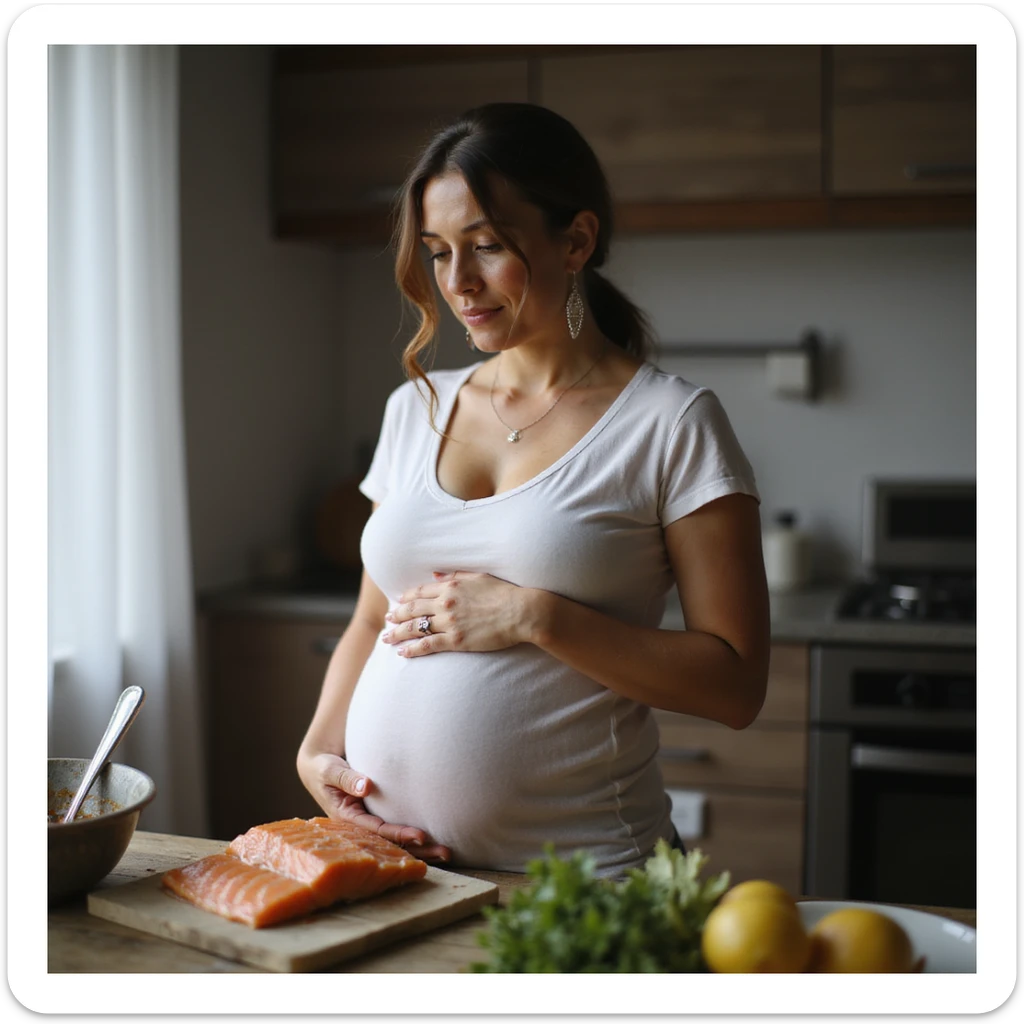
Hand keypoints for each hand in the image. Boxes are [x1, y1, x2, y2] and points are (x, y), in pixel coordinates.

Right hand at [297, 749, 451, 863]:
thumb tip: (366, 786)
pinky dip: (414, 840)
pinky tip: (434, 846)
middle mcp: (358, 827)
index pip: (377, 830)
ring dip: (421, 850)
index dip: (399, 834)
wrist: (318, 768)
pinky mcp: (374, 819)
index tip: (422, 835)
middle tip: (445, 852)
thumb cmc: (323, 767)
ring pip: (395, 843)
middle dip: (417, 850)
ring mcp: (367, 824)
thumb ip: (346, 777)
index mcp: (345, 818)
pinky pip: (395, 833)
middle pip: (390, 844)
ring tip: (447, 854)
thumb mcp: (329, 770)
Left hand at [382, 571, 528, 657]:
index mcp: (450, 586)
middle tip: (387, 620)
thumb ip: (455, 575)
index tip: (397, 603)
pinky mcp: (456, 640)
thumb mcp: (478, 577)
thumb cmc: (504, 593)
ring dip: (398, 633)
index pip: (420, 592)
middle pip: (412, 610)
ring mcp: (449, 622)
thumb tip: (435, 575)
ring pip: (415, 628)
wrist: (520, 612)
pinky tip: (402, 653)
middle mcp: (445, 603)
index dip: (406, 598)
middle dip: (396, 616)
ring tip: (387, 638)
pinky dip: (412, 649)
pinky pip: (427, 645)